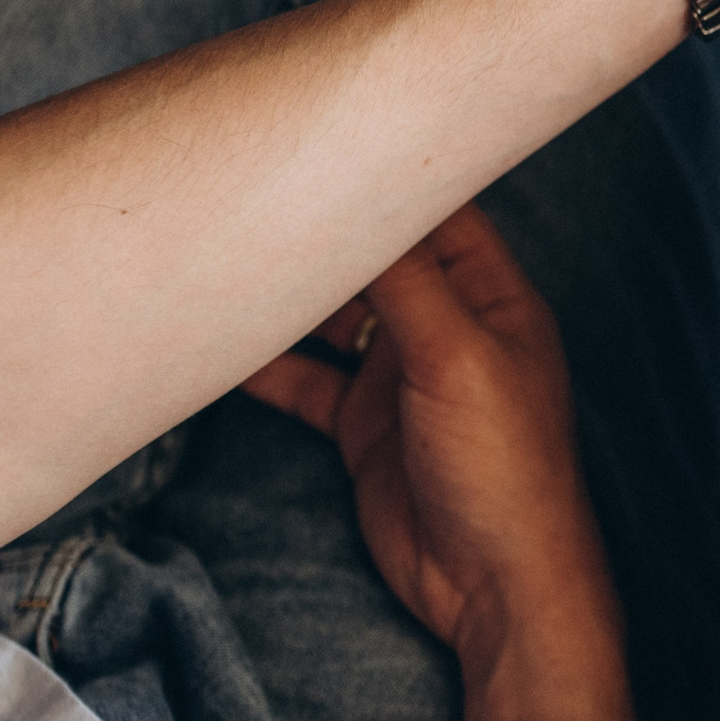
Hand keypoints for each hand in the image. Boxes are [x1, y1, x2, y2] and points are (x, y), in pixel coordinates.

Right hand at [243, 205, 634, 720]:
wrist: (495, 585)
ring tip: (218, 255)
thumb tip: (364, 201)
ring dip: (284, 295)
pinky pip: (306, 379)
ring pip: (333, 316)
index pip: (436, 211)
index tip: (320, 135)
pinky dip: (263, 363)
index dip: (386, 173)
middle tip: (246, 190)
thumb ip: (408, 281)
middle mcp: (448, 327)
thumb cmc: (505, 468)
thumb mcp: (457, 357)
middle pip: (376, 258)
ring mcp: (403, 376)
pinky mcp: (365, 426)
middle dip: (320, 231)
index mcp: (492, 298)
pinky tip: (213, 344)